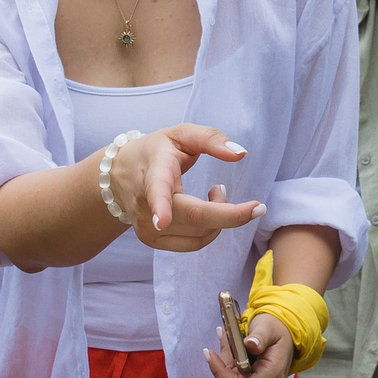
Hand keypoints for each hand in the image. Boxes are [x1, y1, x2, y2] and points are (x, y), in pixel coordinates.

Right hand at [113, 126, 262, 253]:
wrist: (119, 175)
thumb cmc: (157, 151)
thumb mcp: (182, 134)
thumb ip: (211, 139)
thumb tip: (241, 154)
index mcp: (153, 172)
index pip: (157, 190)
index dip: (161, 207)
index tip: (162, 222)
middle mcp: (145, 203)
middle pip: (194, 219)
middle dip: (231, 216)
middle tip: (258, 207)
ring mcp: (147, 226)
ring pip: (199, 234)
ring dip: (221, 217)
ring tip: (216, 191)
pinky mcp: (152, 240)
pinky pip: (194, 243)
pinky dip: (211, 229)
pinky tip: (207, 208)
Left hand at [206, 311, 294, 377]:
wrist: (286, 337)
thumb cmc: (276, 330)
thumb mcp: (267, 327)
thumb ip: (259, 336)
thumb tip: (250, 344)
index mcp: (274, 375)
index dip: (220, 372)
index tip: (209, 353)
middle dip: (222, 365)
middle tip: (223, 340)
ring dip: (225, 366)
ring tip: (229, 344)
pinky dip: (229, 370)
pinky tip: (233, 354)